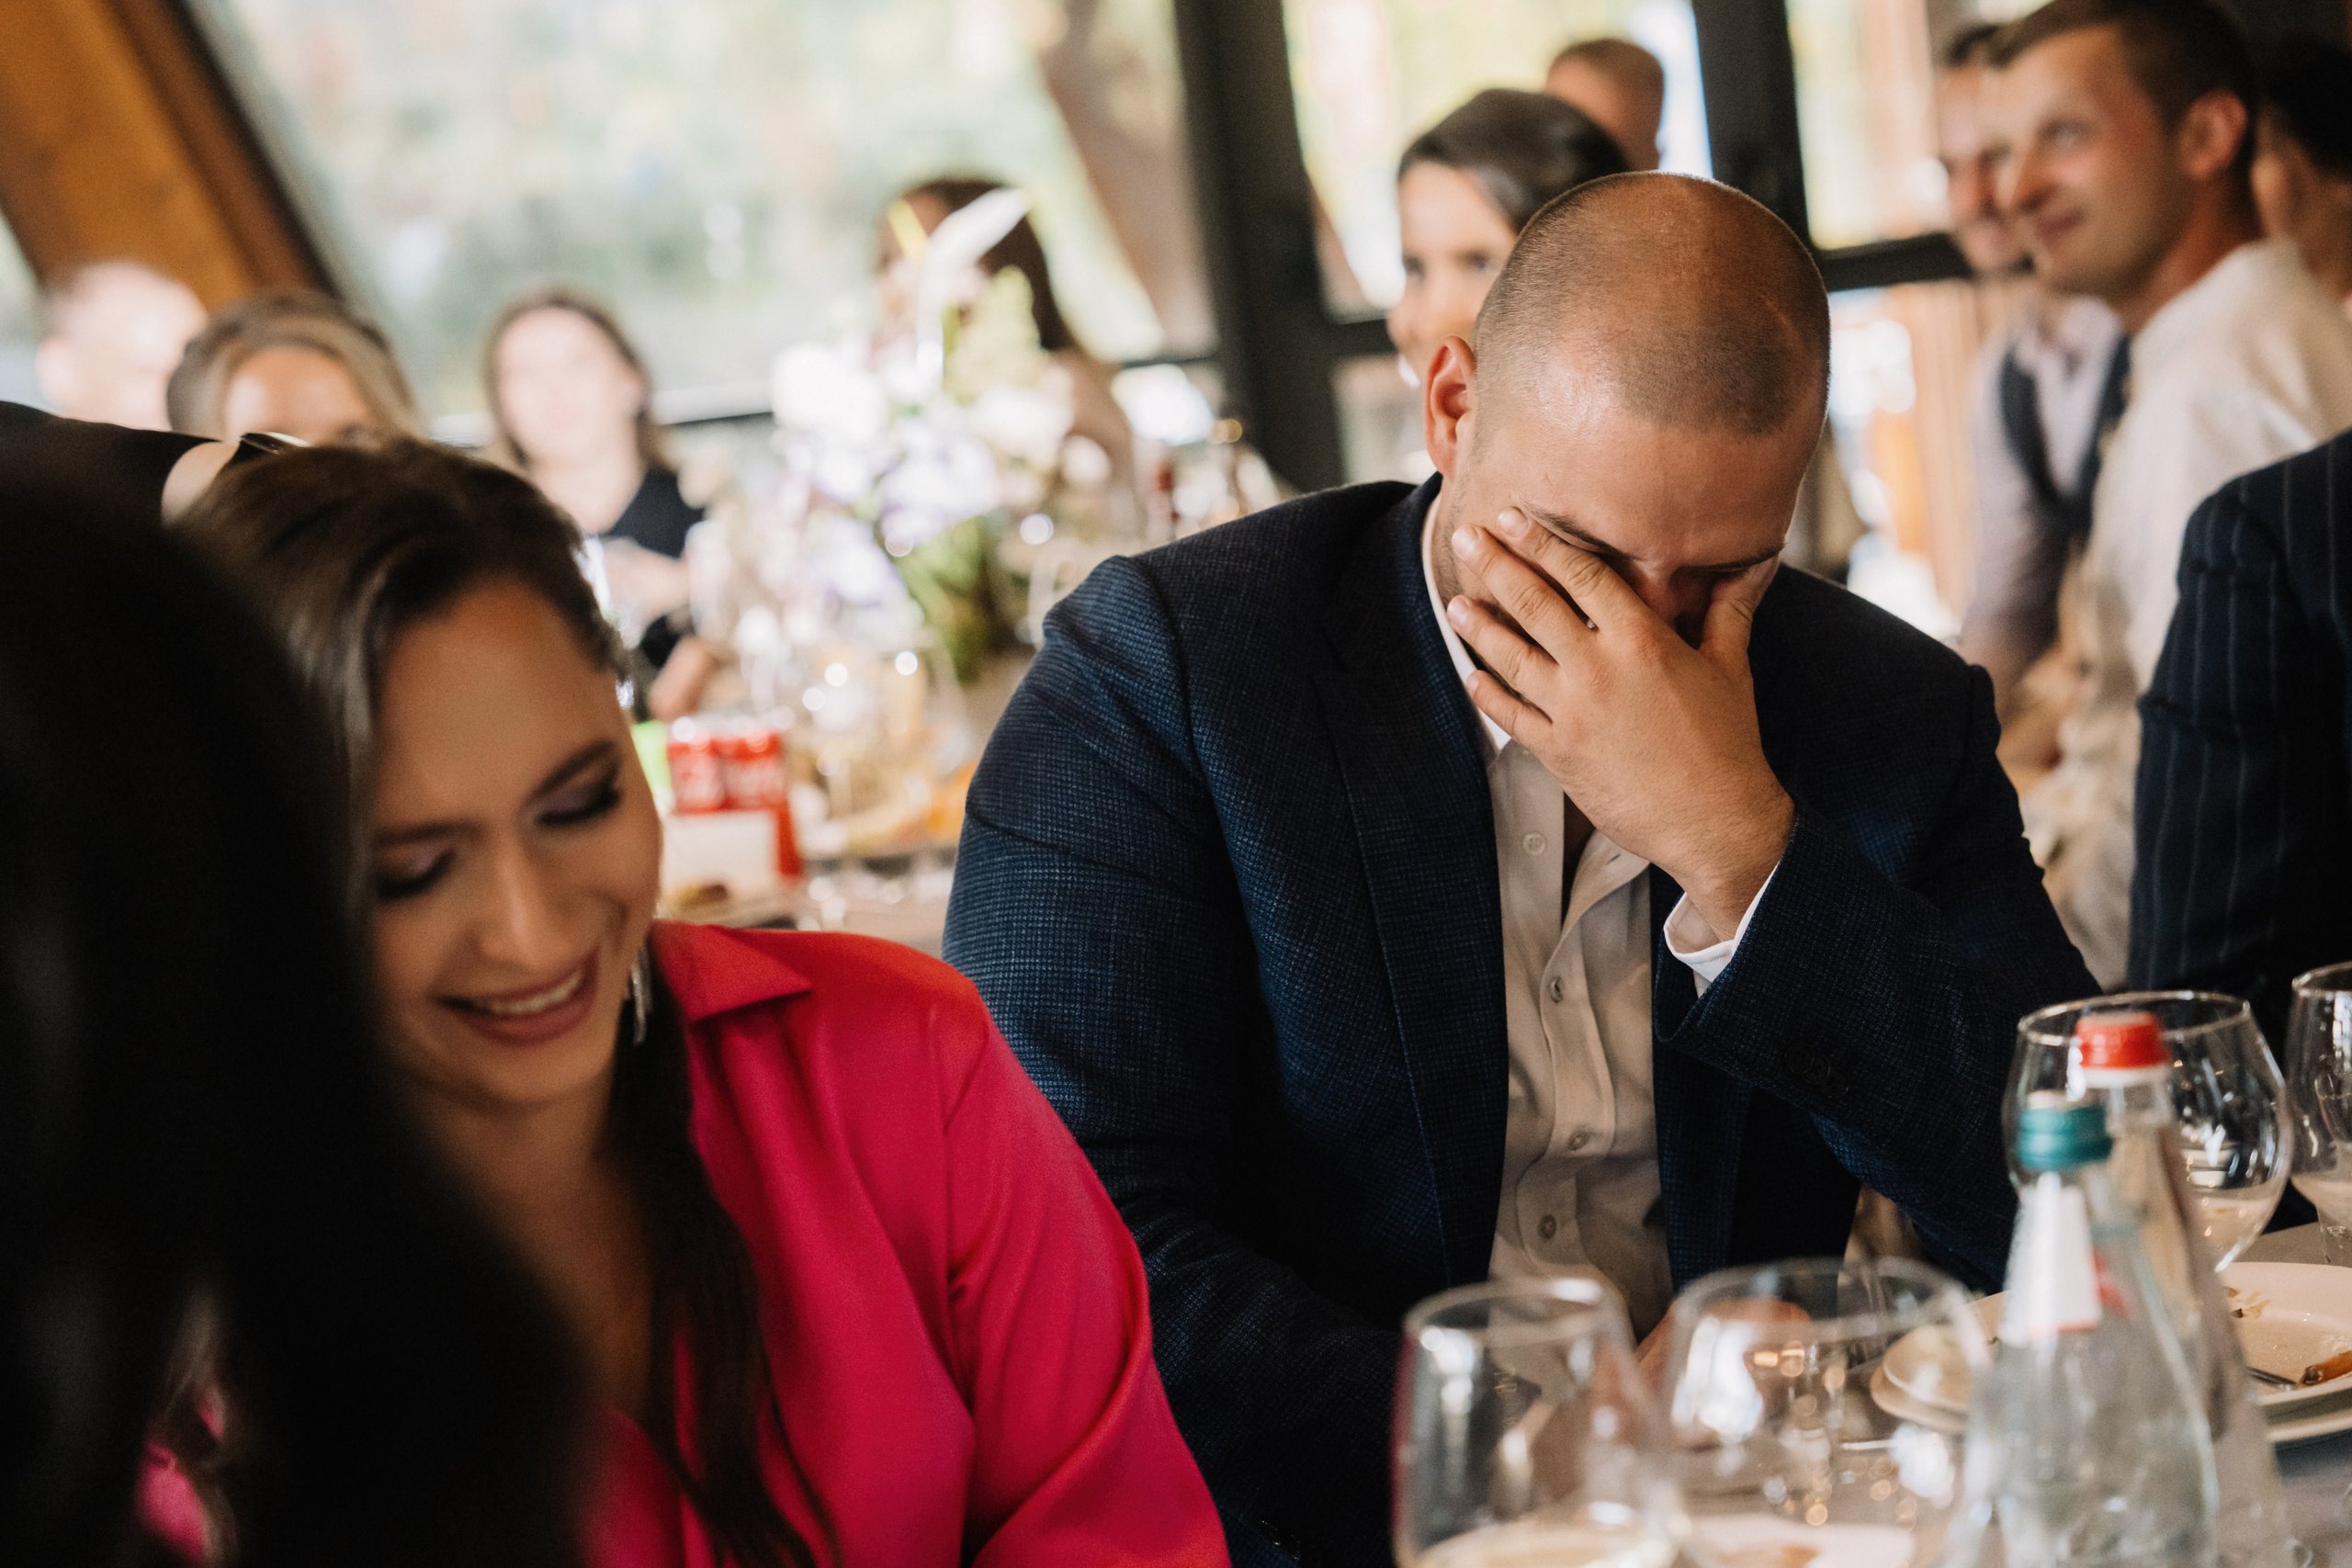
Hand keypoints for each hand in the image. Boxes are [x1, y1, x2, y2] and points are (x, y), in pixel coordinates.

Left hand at [1446, 508, 1792, 936]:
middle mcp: (1599, 669)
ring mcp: (1574, 712)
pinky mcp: (1559, 753)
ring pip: (1511, 657)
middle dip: (1496, 565)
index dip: (1542, 542)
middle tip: (1465, 536)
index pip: (1582, 575)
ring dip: (1479, 626)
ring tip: (1456, 603)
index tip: (1512, 518)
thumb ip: (1728, 611)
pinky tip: (1472, 675)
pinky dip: (1487, 694)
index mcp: (1641, 639)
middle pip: (1534, 603)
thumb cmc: (1728, 744)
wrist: (1716, 821)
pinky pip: (1511, 716)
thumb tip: (1754, 564)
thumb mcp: (1730, 668)